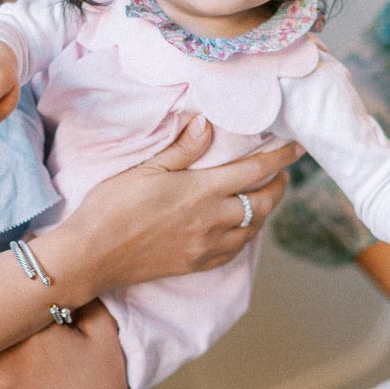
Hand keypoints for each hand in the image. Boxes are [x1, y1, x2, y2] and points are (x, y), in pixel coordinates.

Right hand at [46, 116, 298, 296]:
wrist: (93, 255)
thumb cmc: (112, 206)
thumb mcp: (146, 169)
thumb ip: (182, 149)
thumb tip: (208, 124)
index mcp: (201, 191)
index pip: (253, 171)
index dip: (279, 159)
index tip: (296, 148)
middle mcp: (212, 221)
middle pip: (263, 203)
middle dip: (278, 186)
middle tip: (282, 173)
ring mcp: (206, 246)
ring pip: (252, 228)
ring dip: (265, 211)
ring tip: (264, 196)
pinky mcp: (196, 265)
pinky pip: (235, 250)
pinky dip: (246, 235)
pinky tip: (241, 227)